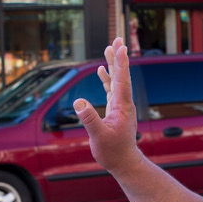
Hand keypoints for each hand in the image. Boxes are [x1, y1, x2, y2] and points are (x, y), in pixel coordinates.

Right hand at [74, 38, 141, 173]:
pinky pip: (112, 89)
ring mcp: (120, 105)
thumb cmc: (112, 152)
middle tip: (118, 39)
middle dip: (119, 57)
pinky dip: (107, 78)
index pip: (121, 80)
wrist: (123, 162)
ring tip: (110, 48)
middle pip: (121, 75)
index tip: (121, 47)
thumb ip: (89, 119)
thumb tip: (79, 102)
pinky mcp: (115, 110)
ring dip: (113, 64)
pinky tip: (101, 70)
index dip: (120, 63)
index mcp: (122, 106)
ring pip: (117, 80)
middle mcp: (123, 103)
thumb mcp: (99, 137)